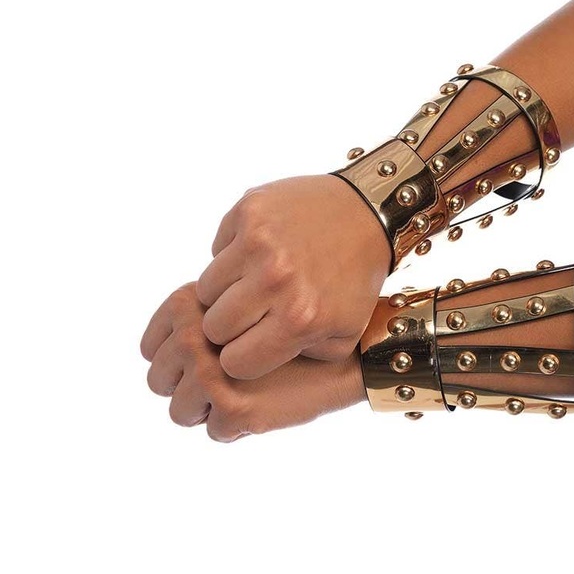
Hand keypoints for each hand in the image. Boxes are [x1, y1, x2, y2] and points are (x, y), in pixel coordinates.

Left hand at [140, 283, 365, 440]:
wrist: (347, 350)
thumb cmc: (296, 328)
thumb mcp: (245, 307)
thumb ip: (206, 320)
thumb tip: (165, 352)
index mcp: (192, 305)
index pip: (151, 347)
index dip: (169, 361)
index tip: (196, 366)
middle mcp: (194, 336)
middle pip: (158, 380)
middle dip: (186, 389)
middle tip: (221, 386)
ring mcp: (211, 373)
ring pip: (180, 412)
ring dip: (208, 412)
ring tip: (243, 396)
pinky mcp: (233, 407)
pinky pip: (215, 432)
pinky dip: (238, 428)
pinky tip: (265, 405)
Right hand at [196, 174, 389, 378]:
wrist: (368, 213)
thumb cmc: (354, 279)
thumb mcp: (343, 334)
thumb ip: (298, 359)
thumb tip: (252, 362)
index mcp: (300, 317)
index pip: (235, 363)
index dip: (243, 358)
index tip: (254, 345)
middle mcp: (276, 279)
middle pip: (213, 327)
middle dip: (230, 327)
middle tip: (253, 314)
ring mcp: (258, 241)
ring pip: (204, 289)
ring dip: (225, 292)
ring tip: (254, 284)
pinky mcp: (248, 210)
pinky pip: (215, 250)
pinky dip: (231, 255)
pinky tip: (260, 253)